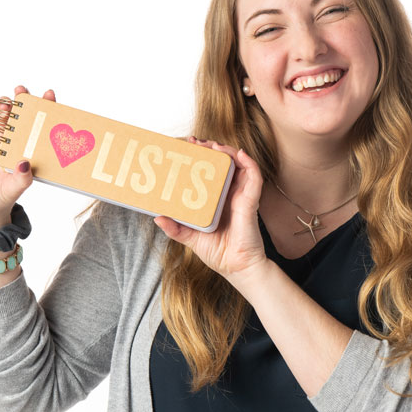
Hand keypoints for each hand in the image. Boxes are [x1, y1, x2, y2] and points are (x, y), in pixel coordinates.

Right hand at [0, 85, 55, 229]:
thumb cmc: (1, 198)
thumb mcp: (13, 189)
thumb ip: (22, 178)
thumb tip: (25, 163)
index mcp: (29, 149)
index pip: (40, 124)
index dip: (46, 108)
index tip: (49, 95)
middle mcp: (14, 140)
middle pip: (21, 114)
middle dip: (22, 100)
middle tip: (22, 91)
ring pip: (1, 115)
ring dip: (3, 106)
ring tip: (5, 105)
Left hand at [153, 140, 267, 289]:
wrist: (237, 268)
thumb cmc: (219, 253)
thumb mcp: (190, 238)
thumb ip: (175, 228)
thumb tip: (157, 217)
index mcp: (217, 200)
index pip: (211, 172)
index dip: (202, 158)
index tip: (188, 147)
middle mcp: (230, 194)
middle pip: (224, 164)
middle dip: (212, 149)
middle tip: (196, 142)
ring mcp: (241, 196)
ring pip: (239, 165)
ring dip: (228, 151)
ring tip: (213, 145)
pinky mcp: (250, 201)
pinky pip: (254, 177)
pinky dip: (248, 163)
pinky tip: (239, 154)